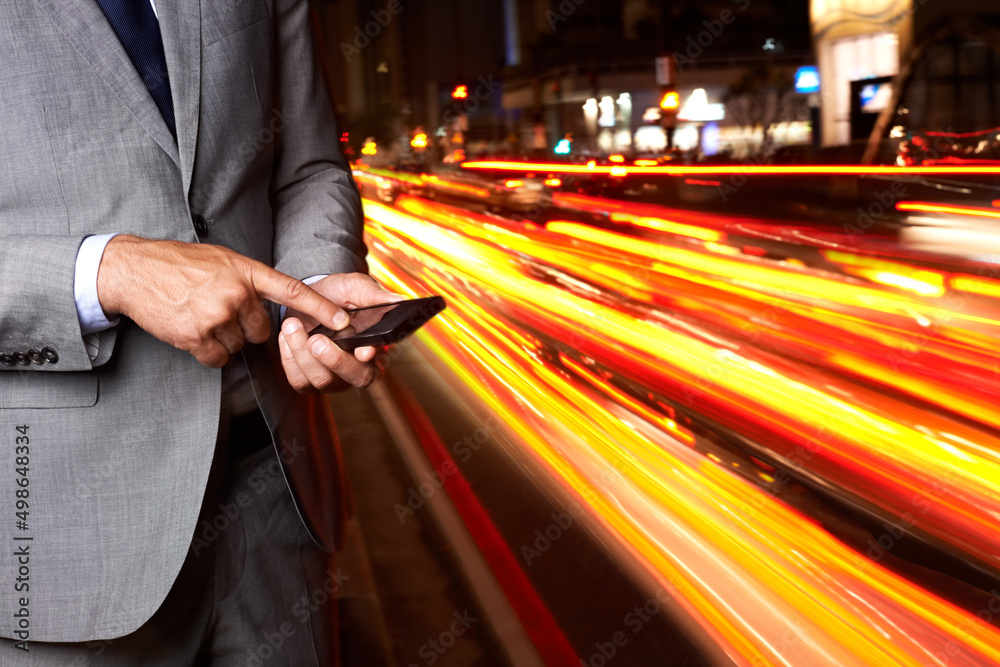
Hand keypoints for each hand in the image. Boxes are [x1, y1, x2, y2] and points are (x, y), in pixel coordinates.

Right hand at [97, 235, 350, 367]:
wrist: (134, 270)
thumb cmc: (179, 264)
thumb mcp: (222, 260)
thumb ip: (250, 280)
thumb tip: (273, 302)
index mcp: (246, 271)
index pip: (293, 291)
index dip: (321, 309)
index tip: (344, 321)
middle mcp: (236, 293)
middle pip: (262, 331)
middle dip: (246, 327)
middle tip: (219, 310)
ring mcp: (217, 316)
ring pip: (239, 346)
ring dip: (223, 338)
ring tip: (200, 315)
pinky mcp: (197, 336)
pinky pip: (218, 358)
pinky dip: (207, 351)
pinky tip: (192, 330)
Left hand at [279, 273, 405, 391]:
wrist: (308, 298)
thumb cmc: (337, 295)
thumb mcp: (356, 288)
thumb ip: (375, 295)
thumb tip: (399, 300)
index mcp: (377, 344)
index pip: (382, 357)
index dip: (372, 356)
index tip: (363, 350)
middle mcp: (360, 366)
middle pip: (358, 378)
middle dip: (336, 360)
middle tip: (317, 340)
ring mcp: (336, 378)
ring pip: (324, 380)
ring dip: (303, 354)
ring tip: (292, 325)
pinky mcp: (310, 381)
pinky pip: (301, 380)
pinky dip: (289, 359)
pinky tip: (287, 337)